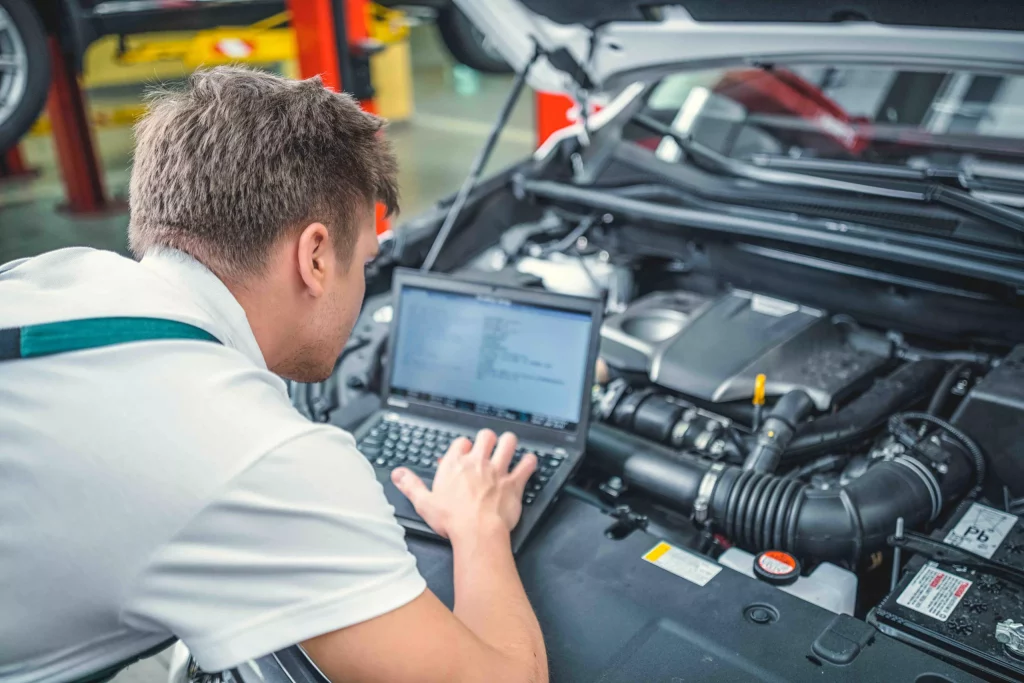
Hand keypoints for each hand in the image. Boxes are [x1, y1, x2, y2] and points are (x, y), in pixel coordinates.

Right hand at [391, 429, 536, 542]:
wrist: (477, 532)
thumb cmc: (452, 520)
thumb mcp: (424, 503)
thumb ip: (411, 485)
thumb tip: (398, 475)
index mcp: (455, 465)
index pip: (461, 442)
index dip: (464, 446)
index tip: (465, 453)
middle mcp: (478, 463)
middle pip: (486, 436)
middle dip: (488, 439)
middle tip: (488, 446)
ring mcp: (498, 471)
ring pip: (508, 442)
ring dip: (509, 443)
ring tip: (508, 446)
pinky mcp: (514, 482)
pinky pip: (527, 464)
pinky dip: (529, 462)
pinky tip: (529, 463)